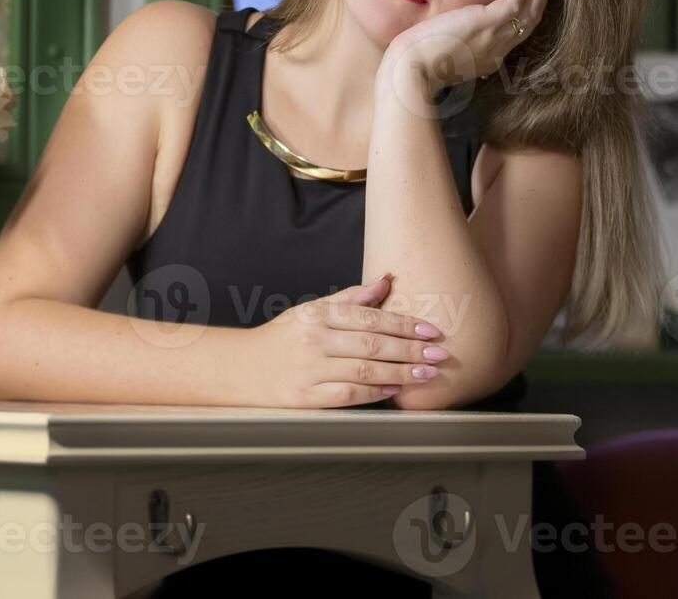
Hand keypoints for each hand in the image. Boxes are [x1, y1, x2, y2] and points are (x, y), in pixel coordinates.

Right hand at [244, 273, 450, 408]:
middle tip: (439, 354)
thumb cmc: (280, 339)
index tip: (431, 331)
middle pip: (372, 344)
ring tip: (426, 373)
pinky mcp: (305, 398)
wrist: (238, 369)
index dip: (404, 324)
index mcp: (317, 315)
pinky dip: (374, 392)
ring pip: (364, 370)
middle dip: (411, 349)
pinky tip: (394, 389)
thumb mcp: (310, 311)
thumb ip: (350, 299)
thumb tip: (387, 279)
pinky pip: (347, 394)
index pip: (369, 318)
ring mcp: (309, 370)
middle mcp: (314, 340)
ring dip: (401, 372)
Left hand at [379, 0, 548, 96]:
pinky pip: (515, 1)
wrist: (412, 67)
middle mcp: (499, 50)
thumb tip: (460, 34)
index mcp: (490, 58)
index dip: (527, 10)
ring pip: (530, 11)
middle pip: (530, 21)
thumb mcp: (446, 55)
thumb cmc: (419, 61)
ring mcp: (496, 37)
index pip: (518, 33)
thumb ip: (459, 47)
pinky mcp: (488, 23)